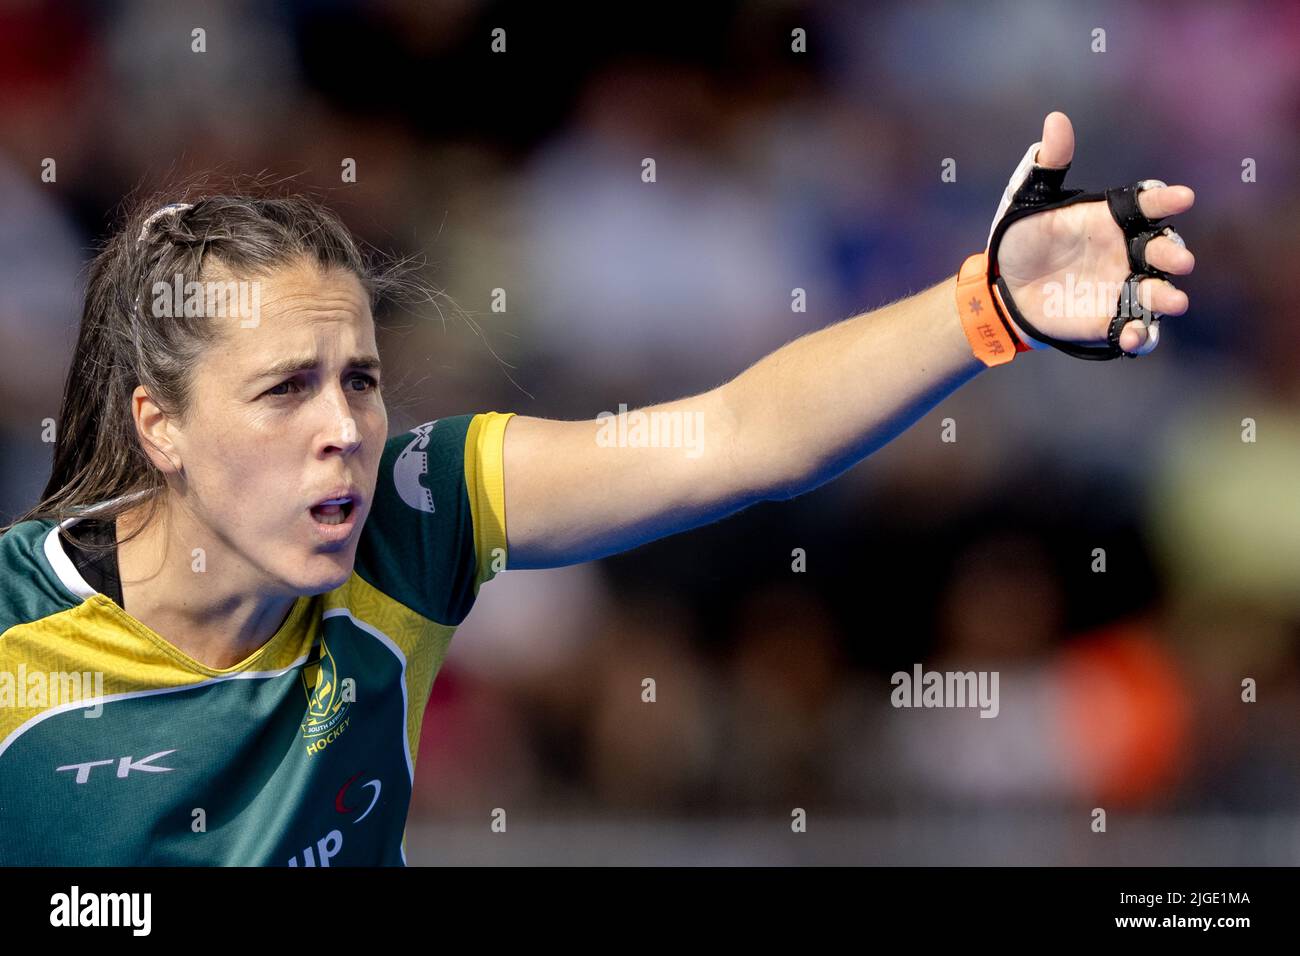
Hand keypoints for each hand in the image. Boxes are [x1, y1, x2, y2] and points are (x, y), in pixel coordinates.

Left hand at [996, 112, 1195, 353]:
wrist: (1001, 286)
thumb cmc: (1023, 238)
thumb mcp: (1029, 200)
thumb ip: (1048, 164)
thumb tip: (1056, 119)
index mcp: (1112, 218)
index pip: (1147, 204)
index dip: (1165, 199)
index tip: (1181, 198)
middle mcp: (1127, 252)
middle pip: (1162, 249)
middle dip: (1173, 253)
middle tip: (1178, 259)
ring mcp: (1122, 287)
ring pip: (1157, 292)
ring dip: (1167, 297)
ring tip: (1171, 301)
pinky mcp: (1111, 320)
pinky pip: (1134, 330)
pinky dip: (1139, 336)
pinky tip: (1132, 336)